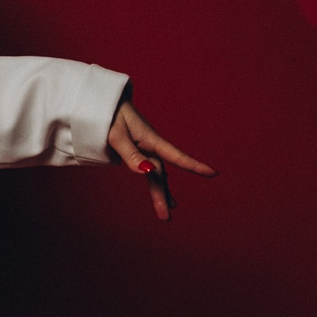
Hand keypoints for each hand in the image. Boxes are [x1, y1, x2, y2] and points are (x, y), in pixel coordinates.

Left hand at [106, 99, 214, 221]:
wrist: (103, 100)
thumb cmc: (107, 115)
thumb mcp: (116, 135)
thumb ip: (131, 154)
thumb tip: (148, 173)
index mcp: (149, 139)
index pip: (175, 156)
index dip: (193, 165)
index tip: (213, 173)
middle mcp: (149, 144)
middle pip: (160, 173)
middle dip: (162, 194)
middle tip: (166, 216)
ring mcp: (143, 146)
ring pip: (155, 171)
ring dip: (160, 189)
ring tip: (170, 207)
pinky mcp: (136, 147)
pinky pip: (148, 166)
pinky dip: (154, 177)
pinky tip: (160, 182)